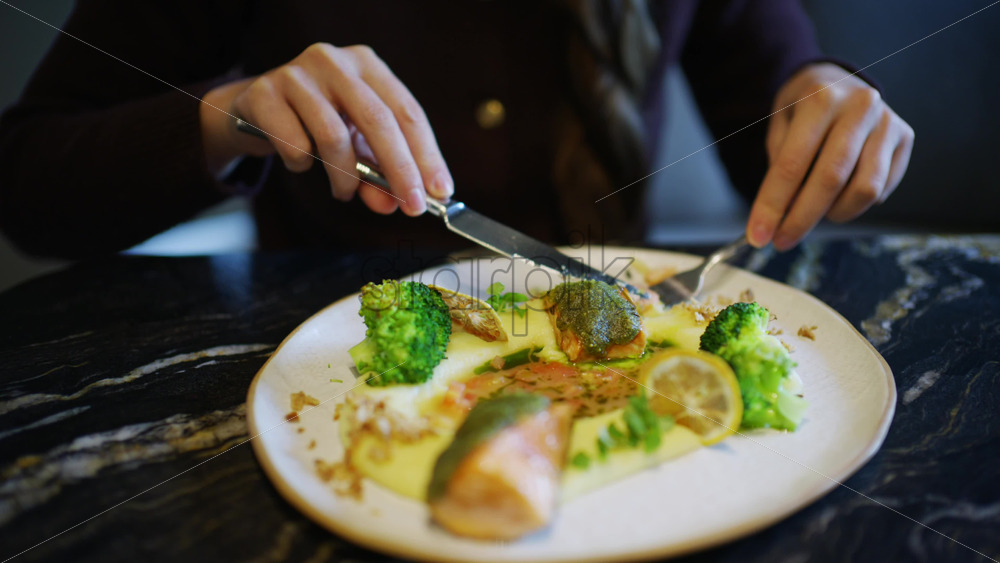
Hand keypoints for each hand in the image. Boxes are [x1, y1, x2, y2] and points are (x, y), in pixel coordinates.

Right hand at [199, 43, 451, 215]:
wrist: (254, 109)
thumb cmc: (316, 124)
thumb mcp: (355, 146)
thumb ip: (377, 174)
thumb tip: (392, 204)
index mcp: (367, 65)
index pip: (408, 111)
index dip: (427, 154)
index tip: (439, 191)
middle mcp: (335, 61)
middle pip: (378, 120)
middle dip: (400, 170)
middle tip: (411, 206)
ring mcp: (296, 73)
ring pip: (333, 136)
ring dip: (344, 177)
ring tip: (343, 192)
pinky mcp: (263, 93)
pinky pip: (294, 144)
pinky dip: (302, 164)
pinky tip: (301, 163)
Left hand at [746, 63, 913, 249]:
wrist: (836, 79)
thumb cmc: (801, 109)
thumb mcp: (778, 126)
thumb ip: (779, 168)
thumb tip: (777, 219)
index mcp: (820, 99)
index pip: (793, 164)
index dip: (773, 206)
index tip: (758, 236)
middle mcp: (860, 107)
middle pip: (830, 179)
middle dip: (801, 218)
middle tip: (781, 241)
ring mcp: (888, 121)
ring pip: (864, 189)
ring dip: (834, 213)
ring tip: (814, 212)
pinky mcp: (905, 137)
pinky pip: (882, 189)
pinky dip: (856, 203)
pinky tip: (839, 196)